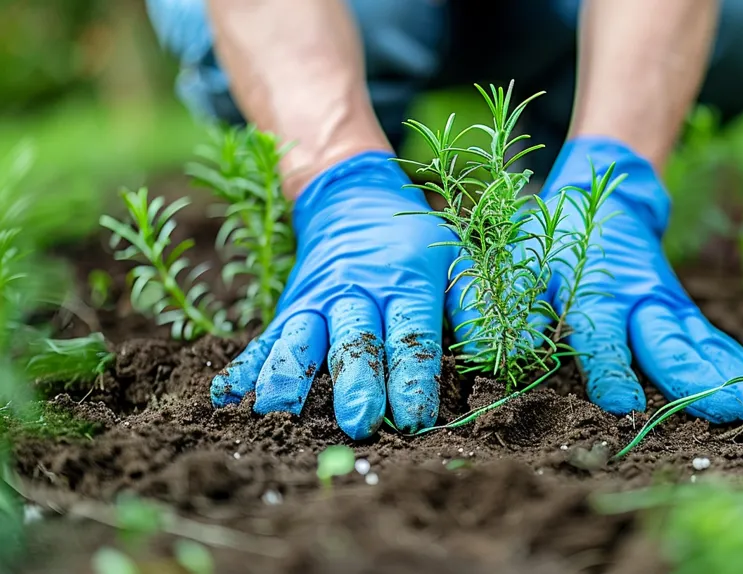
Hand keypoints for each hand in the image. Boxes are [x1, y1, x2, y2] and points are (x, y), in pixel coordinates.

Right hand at [210, 152, 453, 438]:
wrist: (352, 199)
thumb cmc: (414, 242)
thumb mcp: (458, 259)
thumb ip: (479, 307)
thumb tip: (499, 357)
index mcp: (405, 282)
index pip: (411, 332)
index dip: (413, 375)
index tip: (415, 417)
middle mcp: (356, 292)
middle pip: (354, 339)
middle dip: (355, 381)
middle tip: (358, 422)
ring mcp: (316, 300)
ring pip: (300, 339)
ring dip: (289, 376)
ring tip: (278, 412)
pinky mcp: (289, 308)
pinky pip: (264, 337)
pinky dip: (244, 366)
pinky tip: (226, 396)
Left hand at [496, 137, 742, 422]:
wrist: (603, 192)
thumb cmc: (554, 236)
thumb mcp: (521, 263)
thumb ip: (512, 309)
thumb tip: (501, 353)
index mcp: (593, 292)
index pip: (601, 336)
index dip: (609, 369)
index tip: (622, 405)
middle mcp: (638, 301)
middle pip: (670, 346)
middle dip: (701, 382)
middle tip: (736, 411)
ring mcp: (666, 304)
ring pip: (701, 345)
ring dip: (734, 376)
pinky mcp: (681, 307)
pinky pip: (712, 336)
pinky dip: (739, 359)